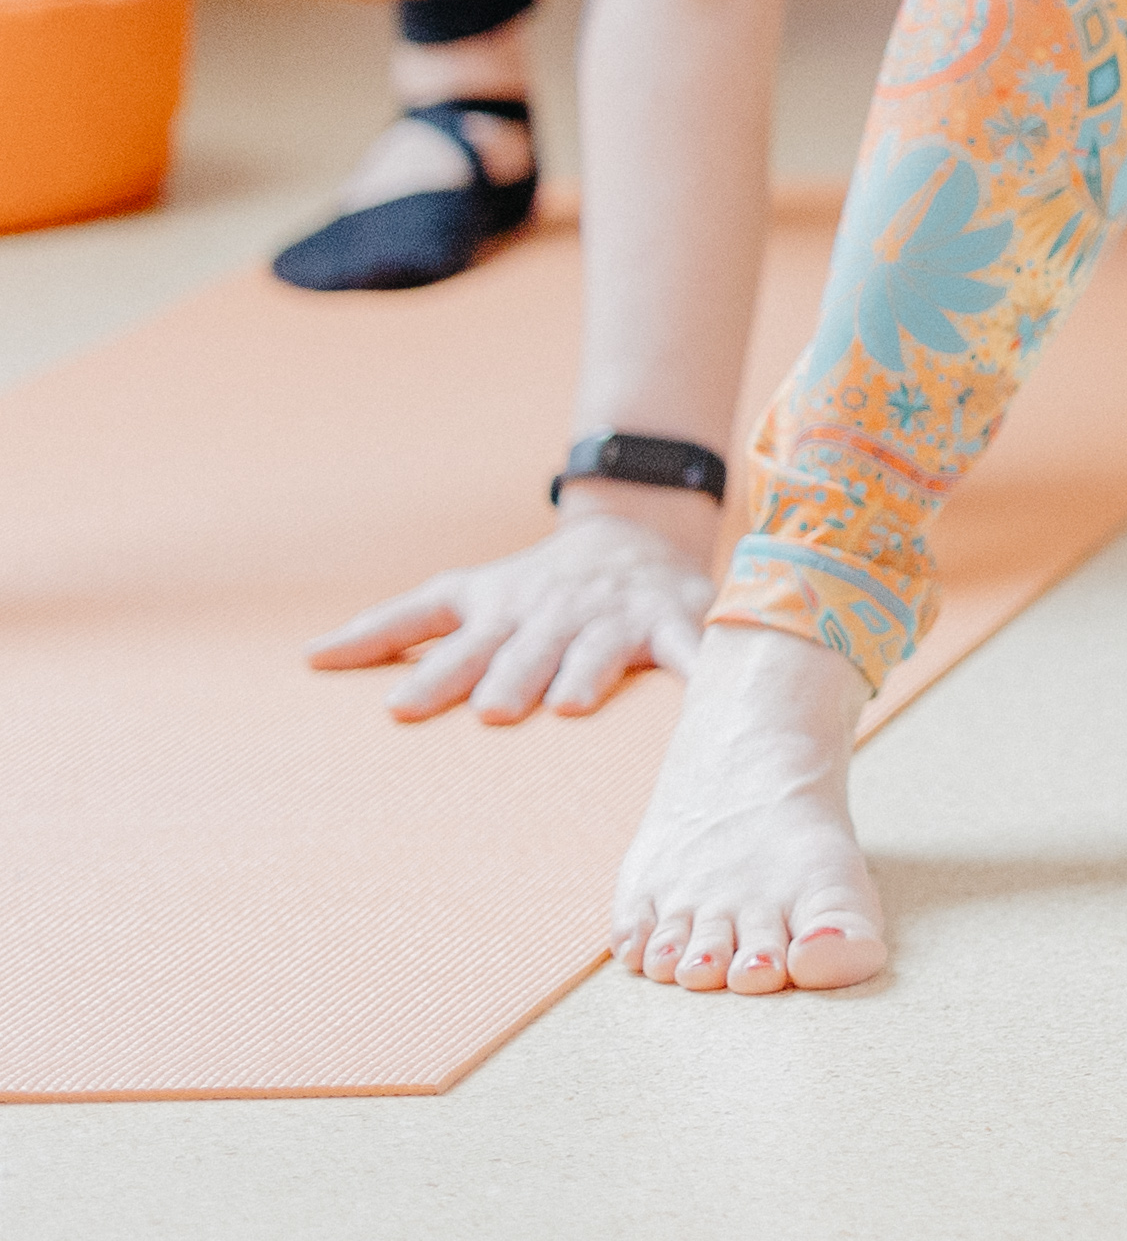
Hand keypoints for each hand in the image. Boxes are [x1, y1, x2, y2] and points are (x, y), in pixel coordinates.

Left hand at [309, 502, 716, 723]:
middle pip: (530, 650)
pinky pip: (693, 646)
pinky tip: (705, 689)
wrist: (634, 529)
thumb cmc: (532, 584)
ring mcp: (617, 617)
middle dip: (513, 676)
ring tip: (570, 705)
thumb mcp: (462, 594)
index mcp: (504, 614)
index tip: (398, 710)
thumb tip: (306, 658)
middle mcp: (557, 614)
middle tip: (493, 710)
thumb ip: (390, 628)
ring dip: (586, 671)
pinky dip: (701, 666)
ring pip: (601, 648)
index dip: (432, 679)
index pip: (461, 649)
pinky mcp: (676, 618)